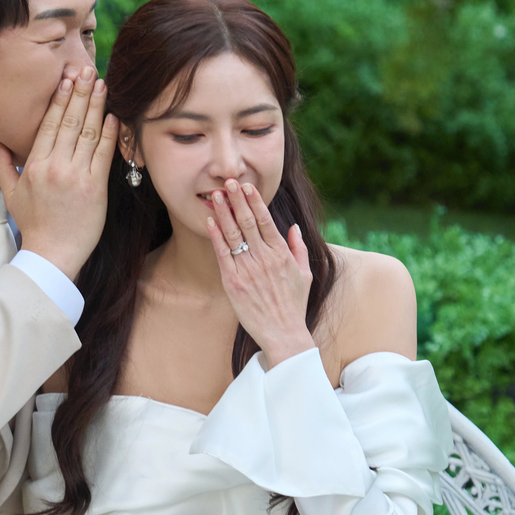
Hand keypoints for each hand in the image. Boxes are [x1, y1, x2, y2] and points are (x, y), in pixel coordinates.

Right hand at [0, 66, 117, 281]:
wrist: (52, 254)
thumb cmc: (33, 225)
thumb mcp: (10, 194)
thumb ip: (2, 164)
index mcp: (34, 165)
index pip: (48, 124)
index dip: (59, 99)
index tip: (66, 79)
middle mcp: (55, 167)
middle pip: (68, 122)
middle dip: (79, 93)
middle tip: (87, 69)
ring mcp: (76, 176)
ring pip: (87, 132)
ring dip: (95, 105)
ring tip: (102, 84)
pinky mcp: (96, 188)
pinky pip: (103, 153)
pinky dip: (109, 132)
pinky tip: (113, 114)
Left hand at [206, 179, 313, 366]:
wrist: (283, 333)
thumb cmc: (294, 305)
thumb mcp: (304, 274)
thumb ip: (299, 248)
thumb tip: (293, 227)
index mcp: (281, 254)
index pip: (266, 220)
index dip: (255, 201)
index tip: (247, 186)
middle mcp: (264, 258)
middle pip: (247, 222)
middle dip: (237, 200)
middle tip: (228, 181)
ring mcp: (247, 270)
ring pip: (233, 234)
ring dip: (224, 213)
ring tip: (216, 195)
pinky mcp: (233, 282)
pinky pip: (222, 254)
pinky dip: (216, 236)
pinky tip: (209, 221)